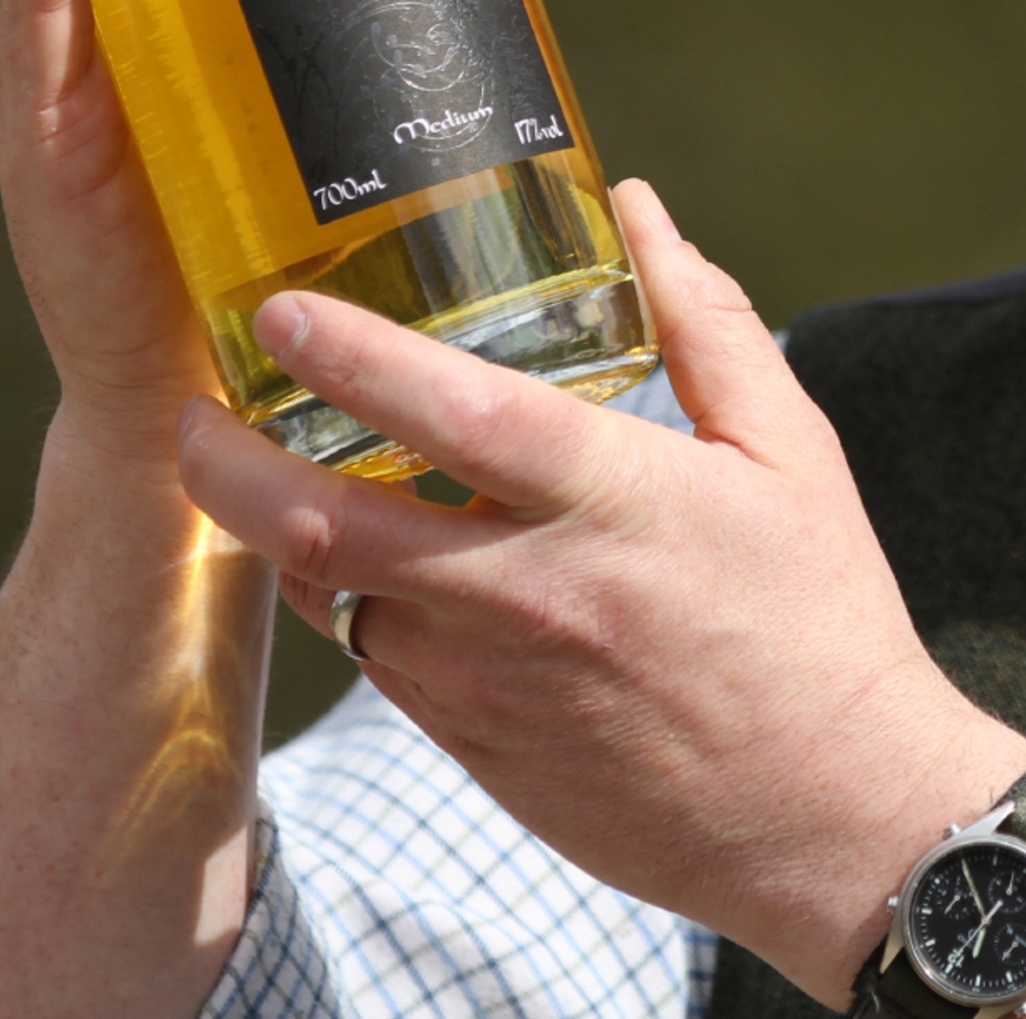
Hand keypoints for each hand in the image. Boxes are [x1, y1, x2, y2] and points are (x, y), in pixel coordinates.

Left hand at [176, 178, 1025, 1003]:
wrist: (832, 817)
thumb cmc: (820, 619)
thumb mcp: (791, 451)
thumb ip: (706, 321)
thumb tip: (637, 207)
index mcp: (612, 503)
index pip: (452, 416)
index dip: (351, 359)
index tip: (279, 310)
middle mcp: (530, 594)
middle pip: (326, 527)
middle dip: (229, 465)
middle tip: (193, 412)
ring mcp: (490, 683)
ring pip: (333, 602)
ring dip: (282, 537)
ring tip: (261, 475)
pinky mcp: (477, 749)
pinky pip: (379, 666)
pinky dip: (353, 605)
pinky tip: (364, 565)